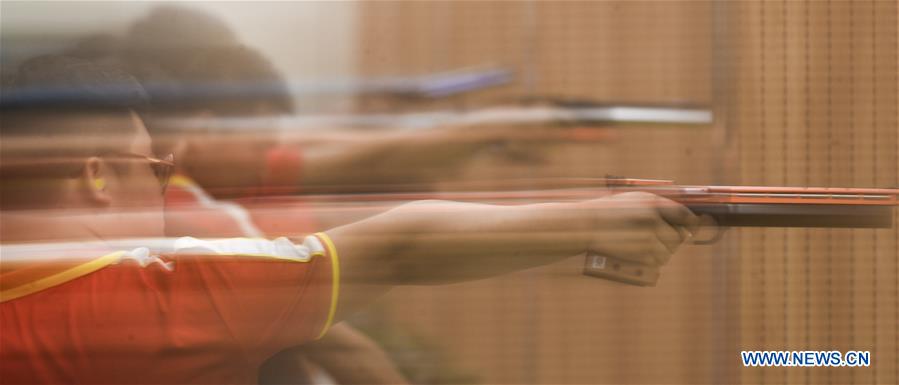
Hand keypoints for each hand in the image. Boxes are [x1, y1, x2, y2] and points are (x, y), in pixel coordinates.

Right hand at [582, 191, 699, 265]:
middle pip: (679, 236)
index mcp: (653, 203)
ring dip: (663, 251)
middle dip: (674, 239)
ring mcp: (648, 239)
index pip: (684, 215)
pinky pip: (658, 261)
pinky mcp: (642, 254)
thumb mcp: (634, 199)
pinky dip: (654, 260)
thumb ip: (658, 206)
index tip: (693, 227)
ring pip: (669, 251)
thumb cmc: (610, 211)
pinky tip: (643, 253)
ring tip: (648, 245)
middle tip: (663, 238)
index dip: (692, 223)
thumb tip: (684, 222)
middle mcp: (653, 220)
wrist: (587, 225)